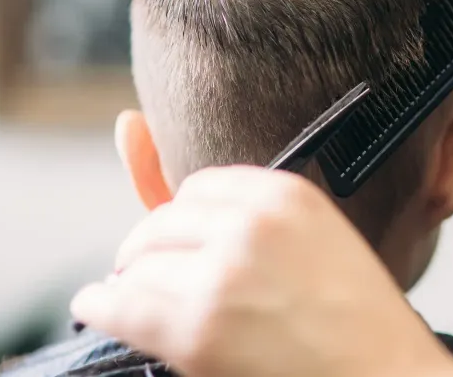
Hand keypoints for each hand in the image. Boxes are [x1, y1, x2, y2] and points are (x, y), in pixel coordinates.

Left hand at [70, 167, 452, 376]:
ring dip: (135, 283)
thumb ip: (239, 207)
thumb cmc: (354, 318)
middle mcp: (252, 223)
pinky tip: (98, 307)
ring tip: (142, 303)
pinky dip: (101, 305)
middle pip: (161, 223)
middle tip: (152, 276)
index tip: (184, 246)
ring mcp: (223, 274)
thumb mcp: (314, 239)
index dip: (186, 223)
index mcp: (287, 194)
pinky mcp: (199, 329)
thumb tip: (125, 122)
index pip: (197, 186)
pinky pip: (119, 304)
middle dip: (152, 252)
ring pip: (139, 263)